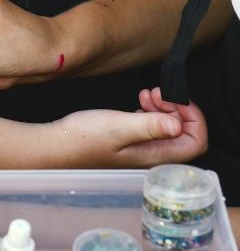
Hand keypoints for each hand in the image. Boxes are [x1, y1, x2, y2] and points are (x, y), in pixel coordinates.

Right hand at [50, 87, 208, 167]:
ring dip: (164, 109)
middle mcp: (151, 157)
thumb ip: (149, 126)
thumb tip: (178, 125)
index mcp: (153, 156)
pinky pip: (152, 128)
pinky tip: (138, 103)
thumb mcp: (117, 127)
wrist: (55, 146)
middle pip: (184, 135)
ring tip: (147, 95)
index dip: (193, 119)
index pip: (195, 143)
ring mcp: (140, 150)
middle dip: (178, 110)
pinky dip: (152, 112)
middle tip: (158, 94)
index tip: (177, 100)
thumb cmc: (82, 138)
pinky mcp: (128, 143)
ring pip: (169, 130)